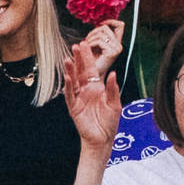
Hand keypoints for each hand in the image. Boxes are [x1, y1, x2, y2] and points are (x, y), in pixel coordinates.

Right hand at [64, 25, 124, 151]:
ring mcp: (79, 99)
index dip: (88, 58)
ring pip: (73, 81)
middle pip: (81, 72)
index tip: (85, 45)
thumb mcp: (115, 104)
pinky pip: (70, 96)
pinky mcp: (74, 108)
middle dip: (79, 59)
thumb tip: (114, 73)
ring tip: (68, 59)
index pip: (92, 70)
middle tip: (76, 45)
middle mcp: (87, 91)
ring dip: (71, 70)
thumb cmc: (109, 122)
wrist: (102, 139)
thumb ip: (113, 89)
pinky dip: (69, 87)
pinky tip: (68, 77)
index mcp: (97, 88)